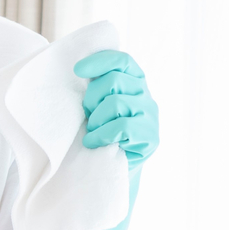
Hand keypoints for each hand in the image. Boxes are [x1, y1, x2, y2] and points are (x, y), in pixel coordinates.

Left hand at [76, 50, 158, 164]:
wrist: (113, 168)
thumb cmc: (101, 132)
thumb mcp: (97, 105)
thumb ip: (97, 87)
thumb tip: (80, 69)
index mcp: (134, 83)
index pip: (122, 61)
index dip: (100, 61)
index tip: (77, 69)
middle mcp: (146, 96)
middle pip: (113, 81)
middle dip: (92, 98)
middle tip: (88, 116)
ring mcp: (151, 116)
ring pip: (115, 103)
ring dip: (96, 120)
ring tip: (93, 131)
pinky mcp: (151, 137)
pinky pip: (120, 127)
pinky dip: (100, 135)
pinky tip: (94, 142)